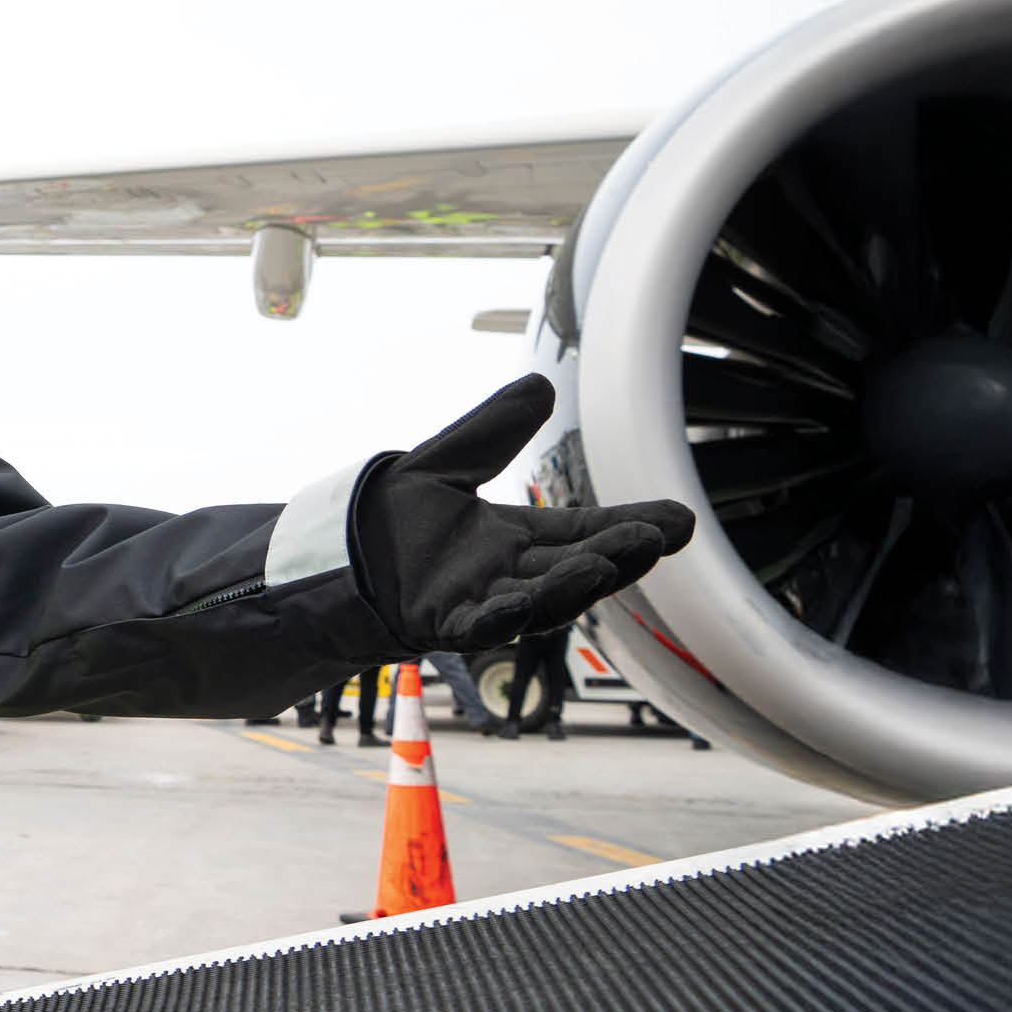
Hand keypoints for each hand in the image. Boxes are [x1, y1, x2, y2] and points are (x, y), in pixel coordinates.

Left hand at [353, 375, 694, 653]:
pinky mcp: (438, 623)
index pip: (583, 532)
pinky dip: (498, 619)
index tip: (679, 521)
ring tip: (608, 565)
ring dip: (572, 588)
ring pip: (538, 602)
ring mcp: (477, 604)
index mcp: (515, 540)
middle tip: (658, 538)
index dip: (630, 527)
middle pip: (574, 569)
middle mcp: (508, 577)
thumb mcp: (444, 463)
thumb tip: (540, 384)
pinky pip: (476, 627)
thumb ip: (492, 431)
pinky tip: (520, 607)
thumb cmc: (388, 518)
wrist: (331, 551)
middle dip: (617, 557)